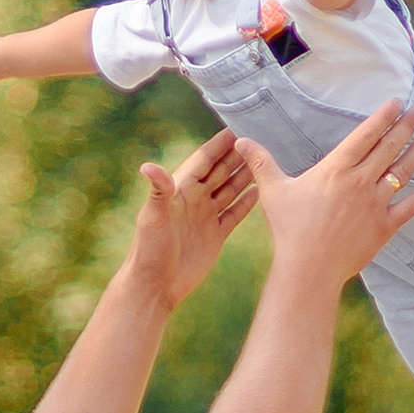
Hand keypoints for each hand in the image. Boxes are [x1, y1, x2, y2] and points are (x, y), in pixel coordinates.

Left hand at [130, 131, 255, 308]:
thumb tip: (148, 166)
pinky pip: (234, 214)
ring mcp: (206, 217)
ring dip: (245, 176)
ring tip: (265, 160)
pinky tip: (261, 191)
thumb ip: (158, 191)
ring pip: (230, 190)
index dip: (219, 145)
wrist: (156, 285)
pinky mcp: (215, 235)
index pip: (203, 160)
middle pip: (220, 172)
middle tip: (259, 139)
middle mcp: (194, 200)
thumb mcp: (153, 217)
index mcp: (180, 190)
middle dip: (238, 156)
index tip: (237, 128)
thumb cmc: (149, 250)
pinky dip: (246, 203)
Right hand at [238, 102, 413, 287]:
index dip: (383, 117)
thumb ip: (261, 162)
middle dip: (407, 126)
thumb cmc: (290, 229)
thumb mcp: (274, 191)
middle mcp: (360, 182)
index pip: (365, 135)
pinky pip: (411, 206)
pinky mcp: (385, 226)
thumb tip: (239, 140)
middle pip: (388, 147)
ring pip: (402, 172)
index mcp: (336, 170)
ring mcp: (375, 204)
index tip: (397, 102)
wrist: (309, 268)